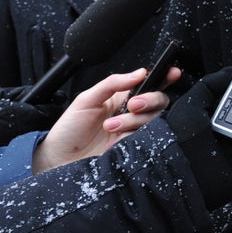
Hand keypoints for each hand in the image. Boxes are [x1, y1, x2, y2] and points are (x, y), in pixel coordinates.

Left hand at [33, 66, 177, 172]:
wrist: (59, 159)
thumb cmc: (69, 129)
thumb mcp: (86, 99)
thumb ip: (112, 83)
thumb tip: (139, 73)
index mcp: (121, 98)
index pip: (148, 85)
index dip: (164, 78)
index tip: (172, 73)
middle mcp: (130, 114)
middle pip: (158, 102)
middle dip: (150, 100)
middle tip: (133, 105)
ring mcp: (132, 132)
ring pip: (152, 120)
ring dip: (132, 121)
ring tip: (109, 126)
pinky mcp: (132, 148)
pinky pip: (145, 139)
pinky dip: (130, 136)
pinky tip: (114, 140)